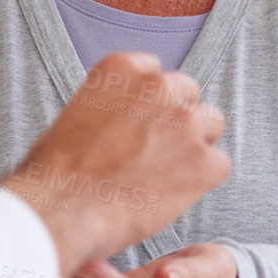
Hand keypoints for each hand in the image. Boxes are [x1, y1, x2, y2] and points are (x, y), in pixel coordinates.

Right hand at [0, 52, 230, 277]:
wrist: (62, 208)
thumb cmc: (56, 171)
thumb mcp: (76, 114)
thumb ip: (111, 105)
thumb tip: (123, 120)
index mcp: (123, 69)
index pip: (157, 73)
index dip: (152, 104)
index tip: (141, 125)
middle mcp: (159, 87)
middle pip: (188, 95)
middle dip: (176, 121)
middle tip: (155, 153)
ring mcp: (185, 122)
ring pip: (211, 125)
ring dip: (195, 146)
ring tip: (167, 174)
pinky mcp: (203, 161)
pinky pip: (220, 164)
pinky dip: (203, 180)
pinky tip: (176, 194)